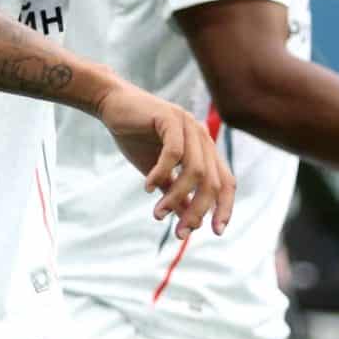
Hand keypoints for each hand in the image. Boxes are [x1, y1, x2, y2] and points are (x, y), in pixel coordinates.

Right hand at [95, 82, 233, 237]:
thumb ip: (175, 194)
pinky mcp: (170, 117)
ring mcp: (188, 125)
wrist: (113, 106)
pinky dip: (162, 173)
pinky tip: (148, 187)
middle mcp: (202, 136)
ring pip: (195, 170)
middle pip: (212, 181)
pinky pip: (173, 153)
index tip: (216, 232)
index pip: (226, 182)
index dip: (225, 207)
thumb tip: (190, 222)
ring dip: (177, 197)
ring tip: (158, 213)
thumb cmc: (137, 138)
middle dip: (198, 211)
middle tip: (180, 232)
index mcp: (205, 149)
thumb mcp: (159, 174)